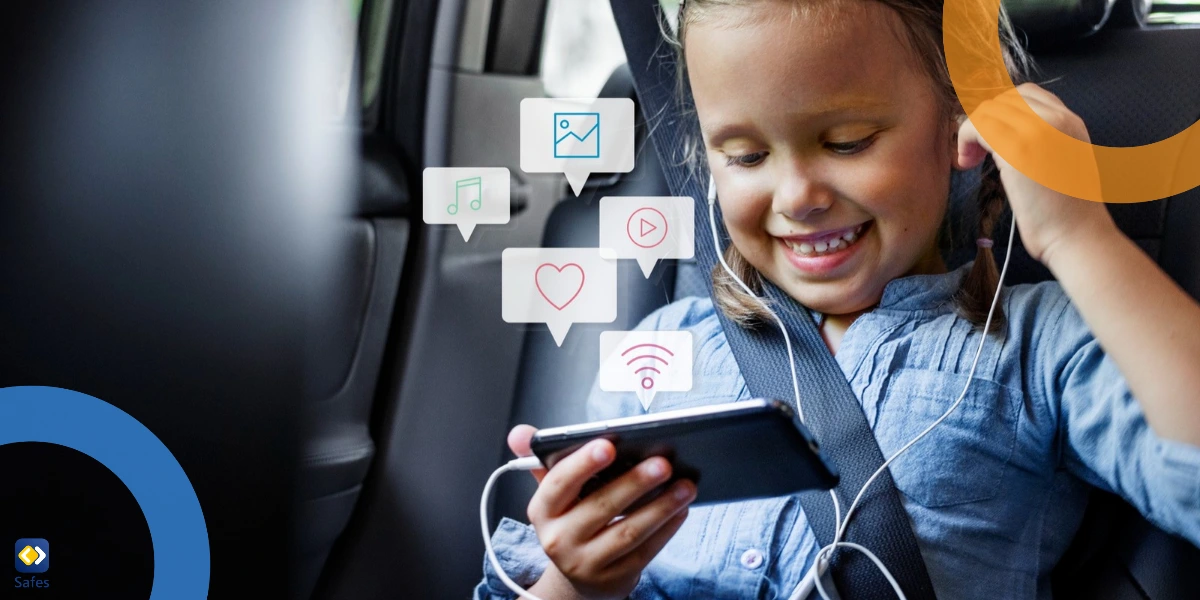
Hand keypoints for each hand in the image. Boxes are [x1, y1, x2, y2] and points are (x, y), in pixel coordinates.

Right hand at [507, 425, 695, 599]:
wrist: (575, 577)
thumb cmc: (569, 522)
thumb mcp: (552, 494)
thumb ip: (540, 459)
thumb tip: (520, 433)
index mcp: (543, 510)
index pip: (559, 483)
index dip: (583, 463)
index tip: (609, 445)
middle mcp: (558, 540)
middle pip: (600, 507)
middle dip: (634, 483)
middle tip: (663, 463)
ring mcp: (586, 563)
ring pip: (627, 532)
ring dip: (661, 507)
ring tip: (685, 486)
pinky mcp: (614, 579)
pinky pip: (645, 552)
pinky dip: (666, 529)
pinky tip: (681, 509)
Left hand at [954, 82, 1116, 266]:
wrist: (1078, 235)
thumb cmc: (1066, 210)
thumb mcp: (1063, 160)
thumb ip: (1043, 140)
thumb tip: (1003, 133)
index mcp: (1071, 120)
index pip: (1026, 93)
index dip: (1002, 112)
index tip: (993, 139)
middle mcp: (1057, 118)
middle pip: (1003, 99)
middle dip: (985, 121)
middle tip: (977, 153)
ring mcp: (1038, 130)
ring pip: (987, 111)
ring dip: (972, 133)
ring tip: (971, 161)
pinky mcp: (1017, 149)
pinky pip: (977, 126)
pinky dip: (964, 140)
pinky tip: (967, 163)